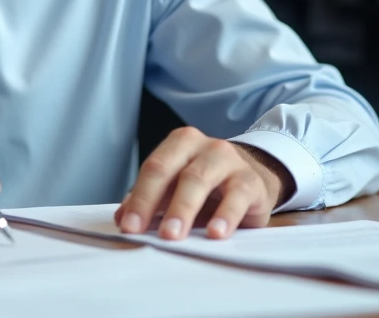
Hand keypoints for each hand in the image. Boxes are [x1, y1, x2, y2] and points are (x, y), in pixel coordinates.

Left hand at [114, 127, 292, 240]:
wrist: (255, 176)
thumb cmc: (210, 184)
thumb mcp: (178, 188)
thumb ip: (150, 201)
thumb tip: (123, 218)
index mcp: (180, 144)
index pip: (154, 168)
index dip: (139, 197)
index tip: (129, 226)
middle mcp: (203, 146)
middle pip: (172, 171)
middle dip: (154, 202)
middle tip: (142, 228)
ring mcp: (228, 160)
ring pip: (200, 179)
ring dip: (183, 209)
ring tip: (173, 235)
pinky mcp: (251, 181)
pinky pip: (237, 196)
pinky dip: (225, 216)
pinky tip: (215, 233)